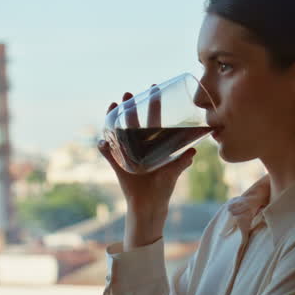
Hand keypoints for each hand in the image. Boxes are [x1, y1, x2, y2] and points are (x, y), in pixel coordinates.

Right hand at [98, 91, 196, 246]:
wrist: (149, 206)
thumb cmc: (163, 189)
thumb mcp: (172, 173)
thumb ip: (181, 162)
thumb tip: (193, 151)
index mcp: (154, 144)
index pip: (154, 120)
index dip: (154, 105)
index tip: (154, 88)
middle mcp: (139, 146)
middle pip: (133, 121)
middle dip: (130, 107)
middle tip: (127, 93)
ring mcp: (127, 154)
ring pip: (118, 132)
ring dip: (114, 118)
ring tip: (112, 106)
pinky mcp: (118, 164)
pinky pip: (108, 153)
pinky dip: (104, 147)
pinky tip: (101, 141)